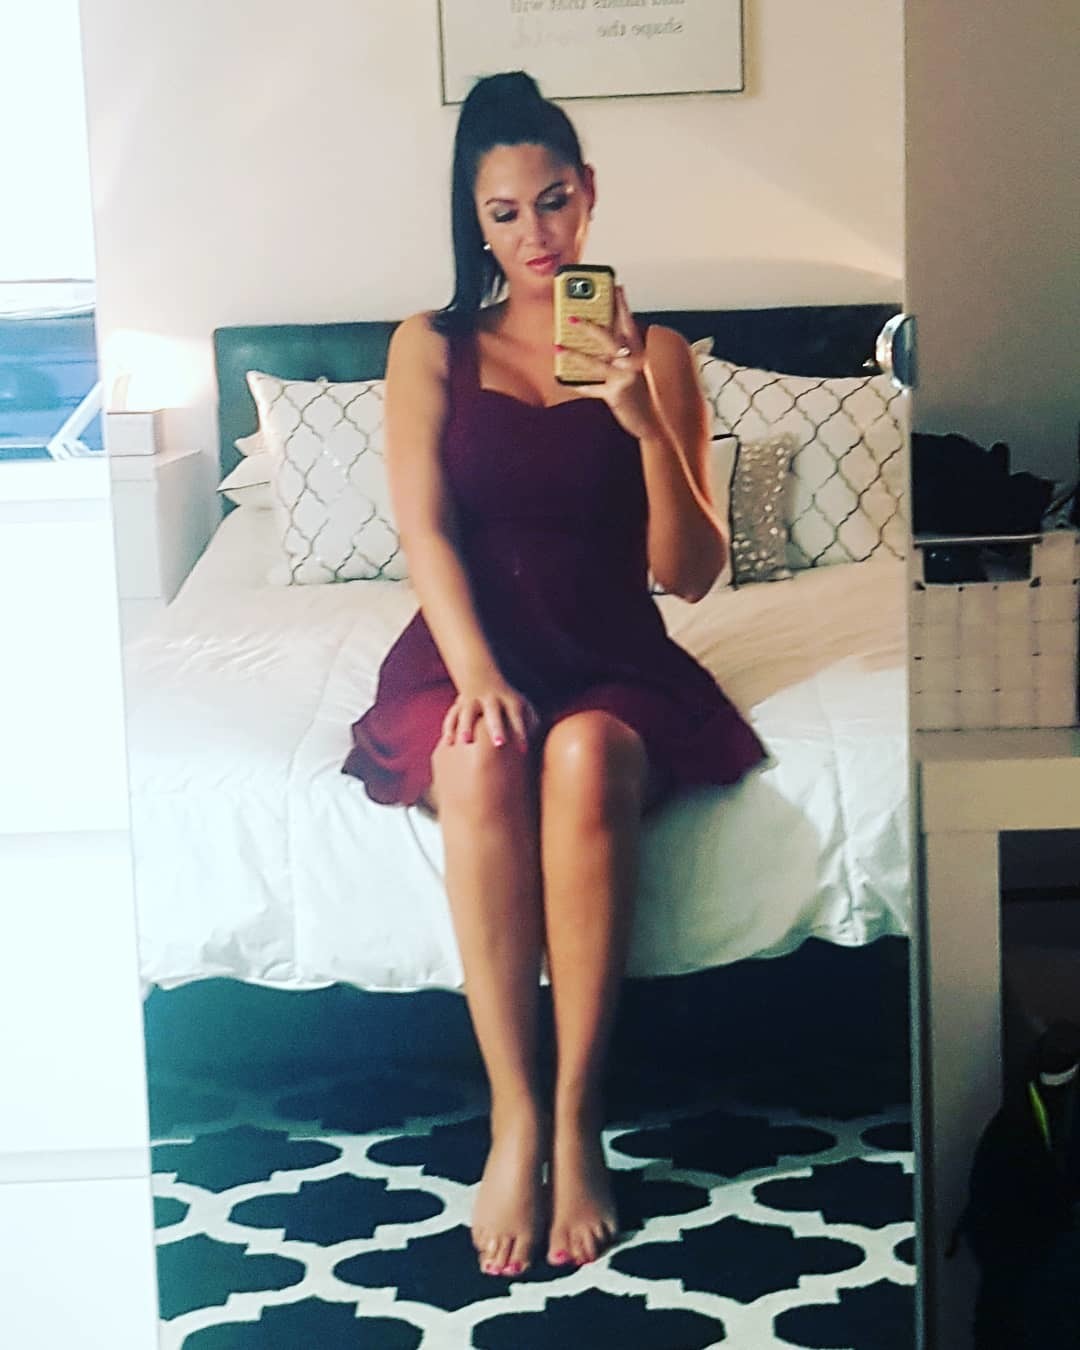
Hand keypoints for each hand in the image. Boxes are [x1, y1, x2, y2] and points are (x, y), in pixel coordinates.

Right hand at [441, 675, 539, 751]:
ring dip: (466, 726)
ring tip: (465, 742)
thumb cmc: (507, 700)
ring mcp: (474, 700)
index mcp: (509, 701)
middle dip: (496, 727)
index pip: (517, 716)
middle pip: (493, 712)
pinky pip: (452, 716)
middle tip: (499, 744)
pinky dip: (450, 728)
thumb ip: (532, 722)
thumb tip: (536, 743)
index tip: (523, 750)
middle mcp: (491, 699)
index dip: (521, 732)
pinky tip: (448, 743)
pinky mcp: (459, 705)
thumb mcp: (522, 706)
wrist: (480, 676)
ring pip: (468, 712)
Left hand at [556, 286, 662, 440]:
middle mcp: (634, 362)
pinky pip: (592, 388)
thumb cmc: (645, 397)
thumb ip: (624, 356)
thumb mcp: (637, 371)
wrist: (656, 425)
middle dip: (590, 326)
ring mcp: (625, 378)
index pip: (630, 323)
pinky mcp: (616, 395)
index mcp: (640, 353)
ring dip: (575, 354)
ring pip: (596, 363)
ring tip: (558, 346)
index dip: (623, 305)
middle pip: (610, 339)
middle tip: (571, 316)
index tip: (615, 286)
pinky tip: (562, 378)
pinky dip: (577, 384)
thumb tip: (598, 343)